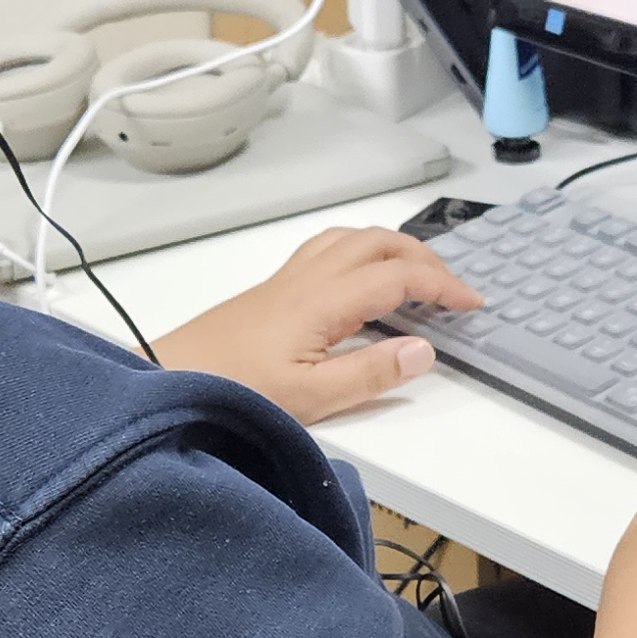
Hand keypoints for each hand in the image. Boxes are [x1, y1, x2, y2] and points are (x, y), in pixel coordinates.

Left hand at [154, 226, 478, 426]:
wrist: (164, 379)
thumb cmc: (229, 390)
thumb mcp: (311, 397)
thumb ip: (371, 373)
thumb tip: (424, 350)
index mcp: (323, 300)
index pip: (399, 275)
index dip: (443, 285)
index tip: (472, 303)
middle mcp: (306, 278)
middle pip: (378, 243)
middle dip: (424, 257)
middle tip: (453, 288)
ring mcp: (285, 280)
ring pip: (350, 239)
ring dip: (391, 248)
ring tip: (416, 275)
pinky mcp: (270, 292)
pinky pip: (327, 250)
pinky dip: (360, 252)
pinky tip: (359, 282)